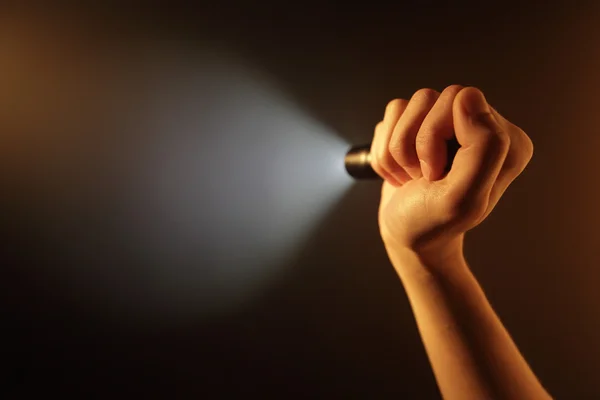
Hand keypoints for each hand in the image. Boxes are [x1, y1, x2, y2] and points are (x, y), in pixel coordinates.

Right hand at [370, 85, 532, 268]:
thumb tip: (467, 95)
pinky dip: (384, 150)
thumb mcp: (463, 197)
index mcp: (506, 140)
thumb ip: (482, 147)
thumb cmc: (434, 223)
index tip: (438, 175)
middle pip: (429, 98)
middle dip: (414, 145)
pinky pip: (390, 115)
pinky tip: (399, 171)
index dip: (435, 137)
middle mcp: (479, 126)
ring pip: (406, 106)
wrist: (406, 237)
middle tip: (423, 177)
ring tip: (411, 177)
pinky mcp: (417, 126)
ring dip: (397, 151)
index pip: (461, 100)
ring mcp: (446, 124)